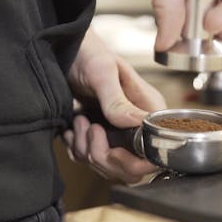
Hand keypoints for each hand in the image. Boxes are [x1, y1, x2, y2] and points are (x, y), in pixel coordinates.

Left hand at [63, 28, 166, 182]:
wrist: (66, 53)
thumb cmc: (89, 53)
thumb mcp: (103, 72)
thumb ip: (117, 100)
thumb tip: (136, 123)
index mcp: (149, 112)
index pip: (155, 153)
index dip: (133, 161)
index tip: (112, 150)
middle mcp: (138, 127)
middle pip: (131, 169)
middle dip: (104, 157)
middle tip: (90, 129)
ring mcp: (119, 135)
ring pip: (109, 167)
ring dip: (86, 149)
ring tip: (79, 121)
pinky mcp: (102, 138)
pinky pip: (91, 160)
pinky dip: (77, 149)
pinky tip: (72, 128)